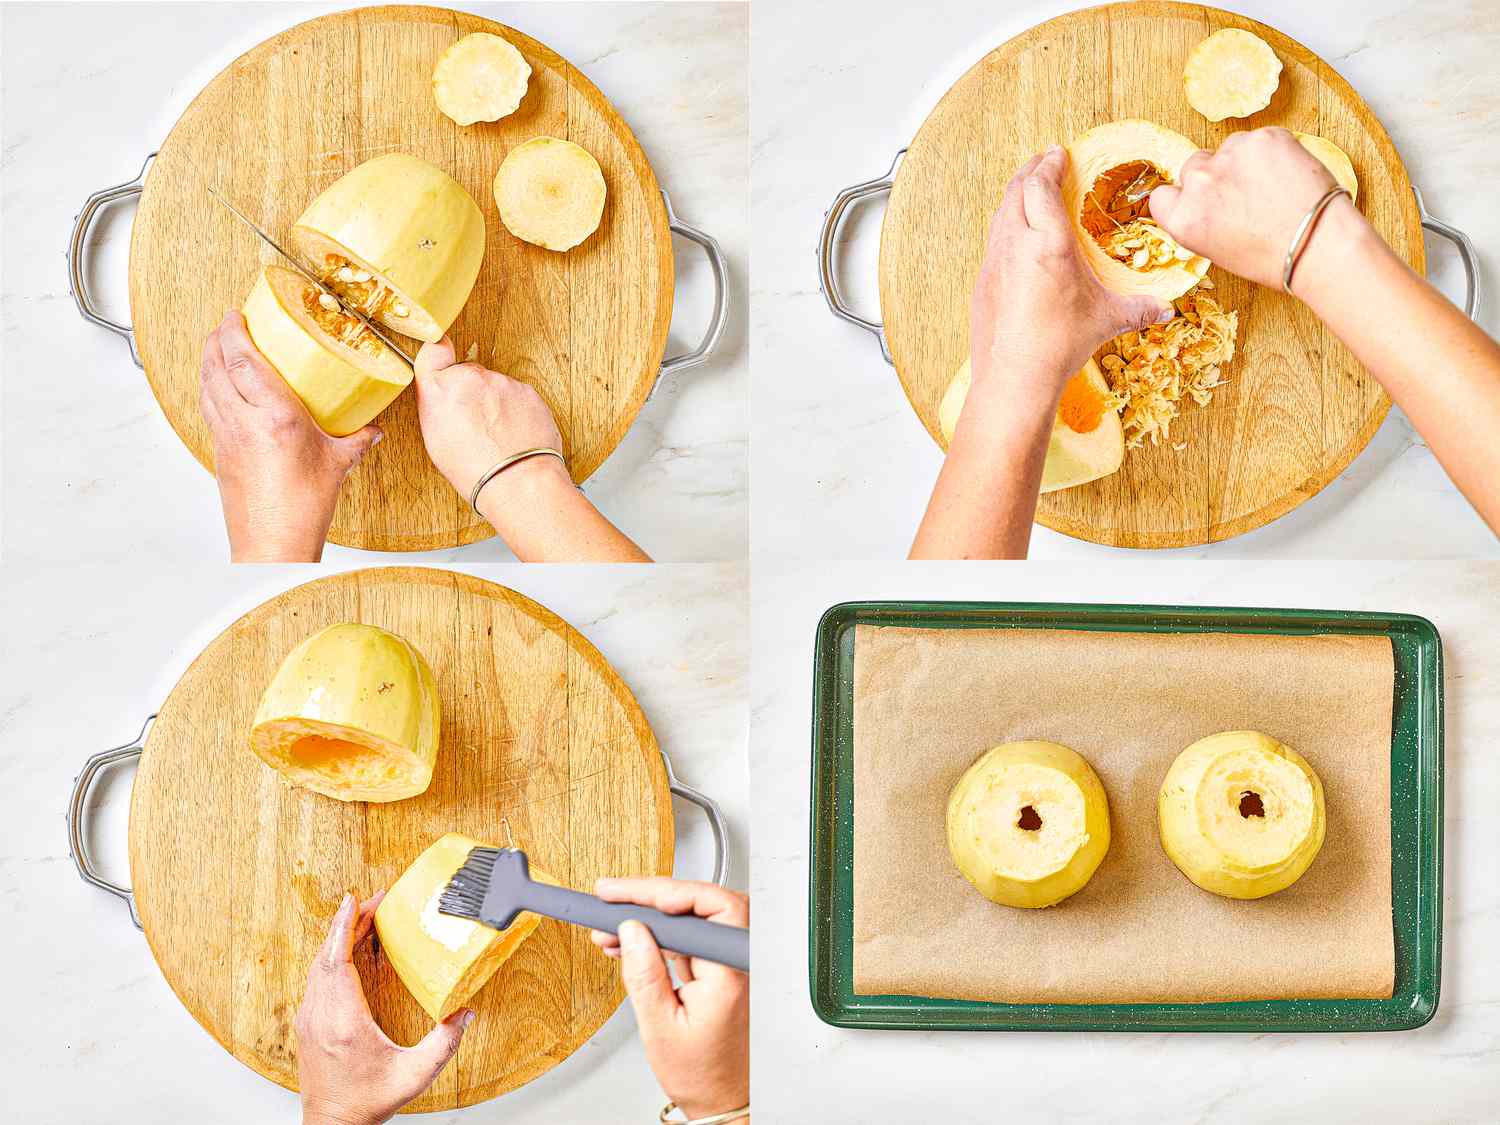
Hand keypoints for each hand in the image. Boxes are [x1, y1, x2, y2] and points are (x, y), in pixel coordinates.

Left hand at [199, 311, 380, 561]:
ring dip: (208, 361)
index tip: (235, 315)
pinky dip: (210, 388)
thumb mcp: (337, 465)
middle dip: (215, 340)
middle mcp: (244, 422)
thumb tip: (370, 429)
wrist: (273, 543)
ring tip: (217, 347)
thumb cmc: (303, 509)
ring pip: (206, 386)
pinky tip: (219, 388)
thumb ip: (355, 441)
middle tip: (224, 325)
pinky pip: (209, 408)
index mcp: (275, 418)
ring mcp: (226, 437)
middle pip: (216, 367)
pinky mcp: (219, 452)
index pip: (244, 361)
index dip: (234, 332)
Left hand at [296, 892, 472, 1124]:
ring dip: (339, 939)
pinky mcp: (308, 1025)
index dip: (345, 926)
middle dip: (348, 923)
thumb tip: (464, 1012)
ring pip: (319, 966)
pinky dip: (332, 957)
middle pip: (328, 955)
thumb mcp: (414, 1075)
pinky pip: (317, 979)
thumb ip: (444, 1043)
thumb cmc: (366, 1103)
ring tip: (363, 919)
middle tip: (372, 901)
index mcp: (343, 1021)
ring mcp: (310, 1020)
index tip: (353, 900)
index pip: (337, 960)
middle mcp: (321, 1015)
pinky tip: (347, 951)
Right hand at [412, 337, 569, 503]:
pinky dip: (516, 412)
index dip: (439, 356)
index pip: (434, 350)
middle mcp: (471, 377)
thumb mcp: (435, 440)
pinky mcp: (528, 391)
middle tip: (474, 423)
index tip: (443, 363)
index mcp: (440, 388)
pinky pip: (518, 397)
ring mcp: (503, 382)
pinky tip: (514, 435)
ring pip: (495, 388)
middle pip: (469, 375)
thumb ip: (438, 405)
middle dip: (471, 393)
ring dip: (496, 405)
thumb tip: (445, 397)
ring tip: (497, 436)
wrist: (518, 481)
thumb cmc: (474, 470)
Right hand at [590, 878, 748, 1120]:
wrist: (721, 1096)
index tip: (623, 894)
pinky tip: (630, 940)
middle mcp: (739, 961)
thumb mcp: (659, 1026)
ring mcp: (732, 961)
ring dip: (651, 917)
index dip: (662, 892)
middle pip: (700, 903)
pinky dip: (661, 934)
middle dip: (650, 899)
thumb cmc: (702, 1072)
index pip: (707, 905)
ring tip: (610, 927)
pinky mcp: (721, 965)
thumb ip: (644, 974)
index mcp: (732, 972)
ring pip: (692, 917)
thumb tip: (630, 929)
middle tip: (610, 898)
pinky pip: (691, 935)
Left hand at [971, 145, 1172, 412]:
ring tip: (1029, 188)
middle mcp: (1016, 245)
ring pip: (1001, 213)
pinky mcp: (983, 281)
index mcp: (1049, 244)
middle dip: (1031, 170)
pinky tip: (1015, 233)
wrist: (1014, 377)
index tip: (1058, 153)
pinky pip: (993, 240)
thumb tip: (1166, 309)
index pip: (1041, 186)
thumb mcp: (1107, 321)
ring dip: (1015, 194)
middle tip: (1043, 161)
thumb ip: (1139, 309)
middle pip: (1017, 191)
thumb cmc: (1059, 345)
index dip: (1049, 165)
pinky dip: (1005, 224)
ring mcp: (995, 262)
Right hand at [1148, 126, 1351, 288]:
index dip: (1183, 198)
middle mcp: (1200, 183)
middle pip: (1194, 166)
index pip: (1163, 196)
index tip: (1202, 203)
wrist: (1320, 245)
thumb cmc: (1273, 258)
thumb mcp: (1217, 251)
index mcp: (1183, 219)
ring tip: (1270, 189)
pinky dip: (1271, 153)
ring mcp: (1231, 155)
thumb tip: (1206, 201)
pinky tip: (1286, 176)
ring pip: (1228, 149)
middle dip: (1214, 177)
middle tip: (1242, 197)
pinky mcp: (1265, 137)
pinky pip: (1259, 139)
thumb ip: (1199, 219)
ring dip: (1243, 163)